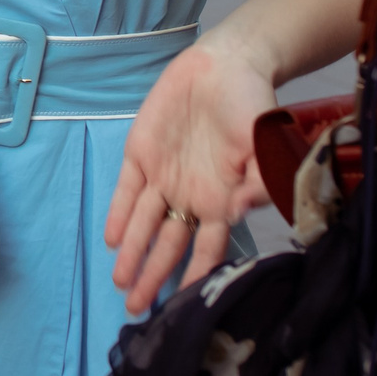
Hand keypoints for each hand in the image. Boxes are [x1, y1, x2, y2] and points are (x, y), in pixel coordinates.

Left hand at [105, 38, 277, 312]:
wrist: (226, 66)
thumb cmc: (253, 109)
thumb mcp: (266, 145)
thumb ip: (259, 180)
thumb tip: (241, 211)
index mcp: (223, 200)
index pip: (207, 249)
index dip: (196, 277)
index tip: (184, 307)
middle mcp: (191, 196)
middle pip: (169, 246)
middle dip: (154, 277)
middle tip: (137, 309)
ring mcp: (164, 177)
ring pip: (144, 225)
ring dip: (133, 254)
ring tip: (121, 285)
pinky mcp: (141, 155)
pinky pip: (127, 191)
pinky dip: (119, 214)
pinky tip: (110, 240)